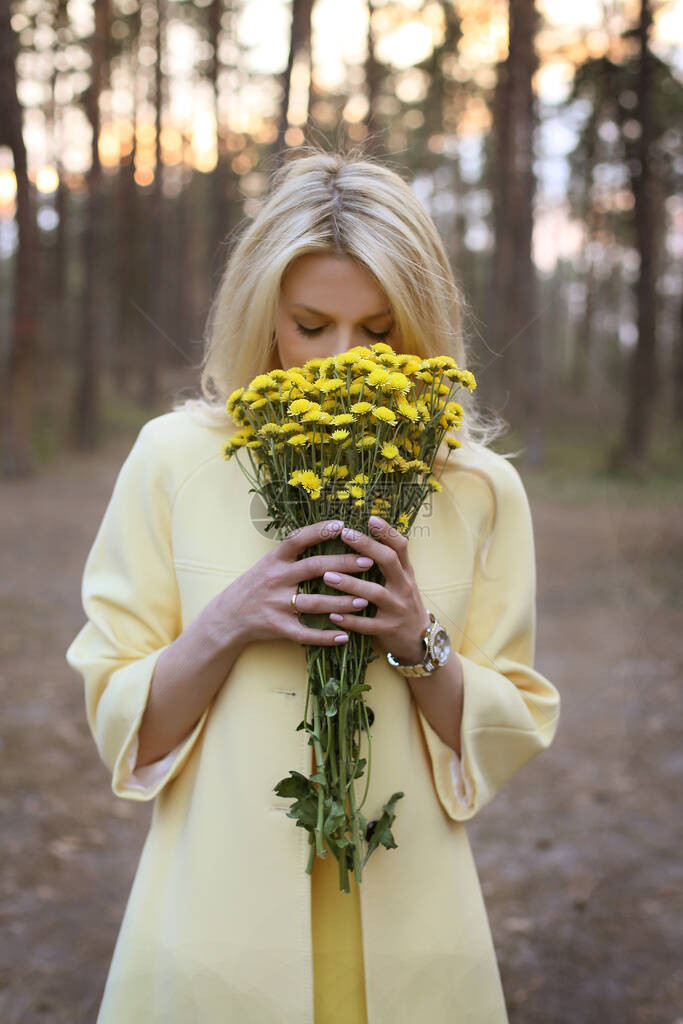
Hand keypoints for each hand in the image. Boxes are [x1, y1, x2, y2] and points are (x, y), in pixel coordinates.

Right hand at [220, 519, 375, 647]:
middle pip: (314, 567)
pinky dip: (325, 636)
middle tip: (369, 562)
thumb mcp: (268, 563)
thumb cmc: (255, 586)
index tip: (343, 525)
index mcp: (274, 560)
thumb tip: (325, 533)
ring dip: (342, 602)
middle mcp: (276, 579)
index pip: (299, 540)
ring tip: (364, 600)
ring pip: (315, 603)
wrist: (227, 616)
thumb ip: (292, 553)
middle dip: (344, 564)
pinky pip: (305, 633)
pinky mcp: (278, 627)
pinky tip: (345, 636)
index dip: (320, 531)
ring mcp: (277, 604)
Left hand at [324, 515, 428, 664]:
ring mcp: (397, 609)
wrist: (420, 640)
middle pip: (388, 561)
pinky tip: (332, 615)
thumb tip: (368, 533)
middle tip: (345, 534)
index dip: (387, 531)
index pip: (400, 546)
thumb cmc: (403, 604)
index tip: (370, 518)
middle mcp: (404, 587)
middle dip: (367, 546)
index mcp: (406, 573)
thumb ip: (389, 562)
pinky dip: (349, 620)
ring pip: (375, 593)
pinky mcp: (388, 630)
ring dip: (350, 584)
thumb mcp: (403, 581)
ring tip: (327, 576)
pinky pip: (367, 625)